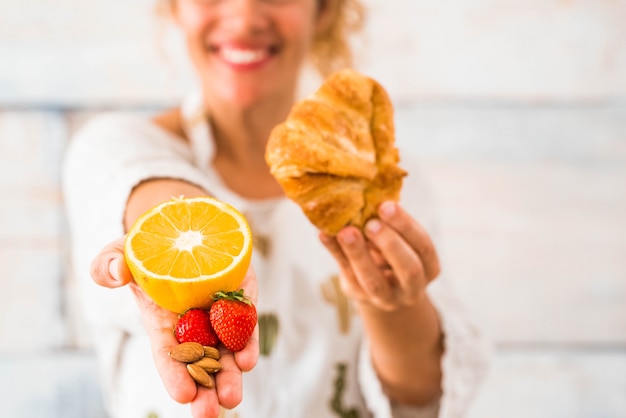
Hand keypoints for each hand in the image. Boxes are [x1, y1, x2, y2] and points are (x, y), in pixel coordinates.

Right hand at [90, 236, 258, 416]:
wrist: (186, 227)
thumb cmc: (148, 245)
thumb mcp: (122, 250)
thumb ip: (110, 264)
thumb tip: (114, 274)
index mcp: (162, 320)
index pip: (167, 353)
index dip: (173, 374)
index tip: (182, 394)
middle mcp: (193, 322)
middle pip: (200, 362)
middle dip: (205, 389)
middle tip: (209, 413)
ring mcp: (219, 312)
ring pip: (227, 350)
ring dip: (230, 374)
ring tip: (231, 397)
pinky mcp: (241, 296)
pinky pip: (246, 322)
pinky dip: (247, 341)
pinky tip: (248, 359)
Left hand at [320, 201, 439, 310]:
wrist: (379, 288)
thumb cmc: (392, 252)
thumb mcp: (400, 240)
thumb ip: (389, 223)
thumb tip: (369, 192)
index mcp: (428, 267)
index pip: (423, 246)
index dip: (406, 226)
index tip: (386, 206)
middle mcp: (411, 287)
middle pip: (408, 269)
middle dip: (390, 244)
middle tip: (371, 223)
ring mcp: (385, 297)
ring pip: (374, 281)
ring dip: (359, 254)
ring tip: (346, 231)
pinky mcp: (358, 294)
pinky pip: (346, 273)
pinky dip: (335, 252)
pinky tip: (324, 234)